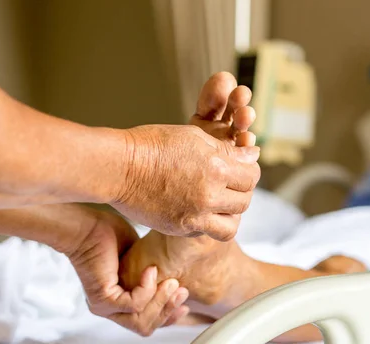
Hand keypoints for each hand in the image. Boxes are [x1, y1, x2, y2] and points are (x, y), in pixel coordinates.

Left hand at [66, 208, 189, 334]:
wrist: (86, 226)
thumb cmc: (108, 235)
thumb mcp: (140, 258)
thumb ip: (153, 274)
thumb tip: (175, 280)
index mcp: (117, 302)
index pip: (145, 322)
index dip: (167, 316)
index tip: (184, 304)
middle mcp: (109, 309)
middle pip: (146, 327)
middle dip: (168, 310)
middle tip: (181, 290)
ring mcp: (104, 307)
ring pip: (141, 321)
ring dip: (161, 301)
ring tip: (170, 281)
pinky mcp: (102, 299)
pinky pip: (134, 304)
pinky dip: (147, 288)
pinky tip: (151, 270)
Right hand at [112, 72, 259, 241]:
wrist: (117, 168)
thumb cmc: (150, 145)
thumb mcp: (192, 137)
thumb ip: (224, 150)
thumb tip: (251, 156)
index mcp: (215, 169)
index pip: (251, 176)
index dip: (249, 170)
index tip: (241, 167)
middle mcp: (208, 197)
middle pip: (244, 201)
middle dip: (241, 191)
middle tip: (230, 183)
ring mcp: (193, 217)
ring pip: (230, 227)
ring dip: (229, 215)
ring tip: (219, 203)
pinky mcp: (178, 228)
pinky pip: (205, 233)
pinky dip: (207, 224)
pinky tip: (198, 209)